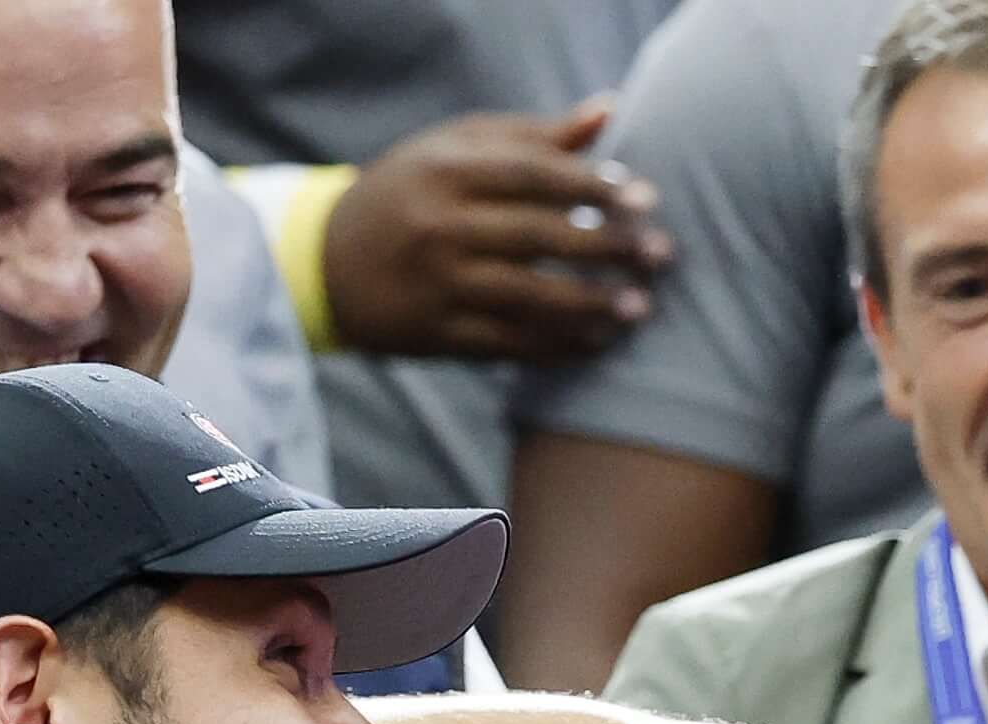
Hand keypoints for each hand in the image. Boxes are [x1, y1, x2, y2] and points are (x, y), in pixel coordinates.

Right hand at [322, 98, 673, 361]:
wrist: (327, 263)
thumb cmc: (410, 192)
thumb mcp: (455, 150)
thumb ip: (531, 136)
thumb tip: (608, 113)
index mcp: (447, 171)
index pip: (534, 175)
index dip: (594, 186)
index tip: (645, 197)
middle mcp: (440, 226)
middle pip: (539, 236)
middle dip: (608, 246)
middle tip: (660, 255)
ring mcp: (437, 285)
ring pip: (528, 298)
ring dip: (592, 306)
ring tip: (641, 308)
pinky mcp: (436, 335)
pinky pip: (509, 345)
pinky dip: (558, 347)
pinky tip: (598, 342)